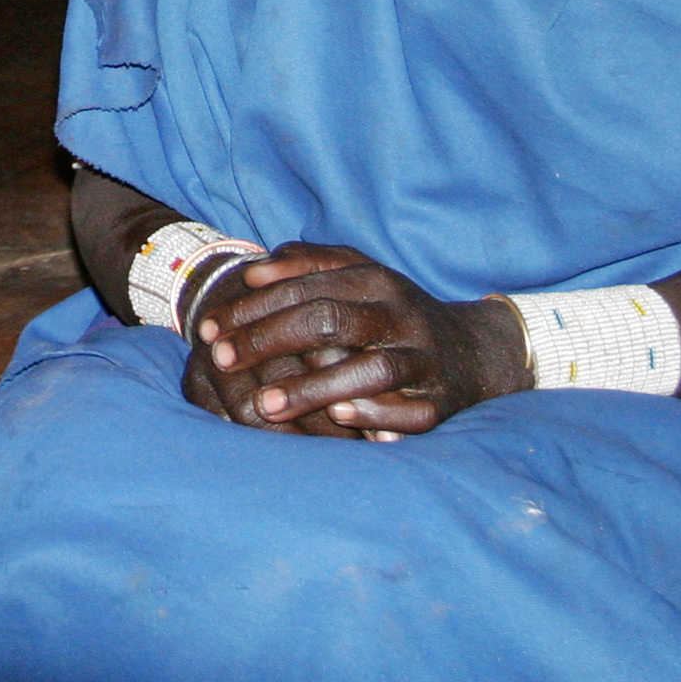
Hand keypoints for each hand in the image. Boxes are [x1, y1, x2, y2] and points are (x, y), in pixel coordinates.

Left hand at [181, 243, 527, 438]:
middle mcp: (401, 315)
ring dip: (313, 388)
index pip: (305, 288)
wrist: (473, 352)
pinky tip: (339, 418)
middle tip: (221, 361)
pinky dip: (376, 413)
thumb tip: (253, 269)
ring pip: (370, 369)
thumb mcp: (358, 275)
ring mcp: (423, 359)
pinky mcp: (441, 402)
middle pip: (328, 321)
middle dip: (269, 341)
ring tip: (264, 406)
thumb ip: (307, 263)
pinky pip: (410, 412)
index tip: (208, 330)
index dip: (253, 308)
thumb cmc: (392, 313)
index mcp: (377, 280)